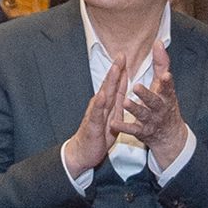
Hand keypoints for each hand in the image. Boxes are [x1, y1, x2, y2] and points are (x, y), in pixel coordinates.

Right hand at [62, 60, 128, 177]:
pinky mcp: (93, 124)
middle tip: (121, 55)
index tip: (124, 55)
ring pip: (103, 94)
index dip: (119, 70)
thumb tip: (122, 87)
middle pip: (109, 84)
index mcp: (107, 103)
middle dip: (115, 69)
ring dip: (109, 81)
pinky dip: (99, 103)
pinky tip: (102, 96)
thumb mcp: (112, 116)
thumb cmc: (98, 134)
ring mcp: (96, 113)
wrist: (83, 152)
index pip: (114, 83)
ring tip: (115, 69)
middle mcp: (100, 105)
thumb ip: (117, 101)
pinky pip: (97, 113)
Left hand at [123, 44, 191, 168]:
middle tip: (137, 87)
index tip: (165, 75)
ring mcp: (151, 121)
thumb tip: (158, 42)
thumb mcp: (166, 86)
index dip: (167, 82)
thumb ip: (161, 64)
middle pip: (154, 102)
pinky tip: (114, 123)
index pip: (168, 88)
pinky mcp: (143, 132)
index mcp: (166, 97)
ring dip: (134, 109)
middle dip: (146, 95)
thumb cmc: (165, 105)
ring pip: (143, 115)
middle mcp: (160, 109)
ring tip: (126, 102)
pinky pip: (133, 129)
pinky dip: (124, 127)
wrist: (170, 137)